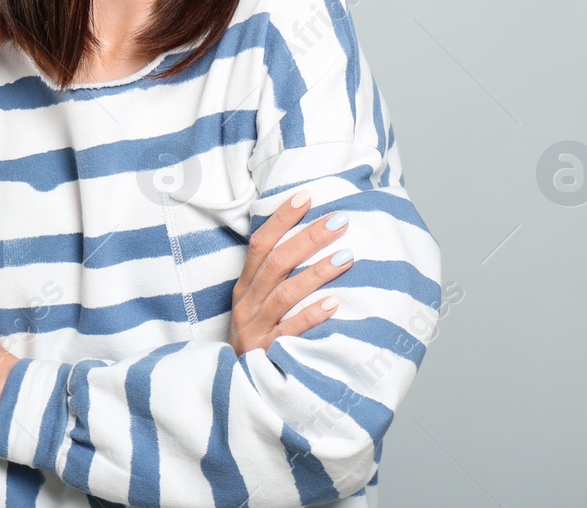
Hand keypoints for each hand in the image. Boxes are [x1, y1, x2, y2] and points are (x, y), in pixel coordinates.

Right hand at [229, 190, 353, 354]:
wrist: (240, 389)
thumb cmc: (258, 338)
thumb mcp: (257, 305)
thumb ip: (276, 277)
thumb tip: (310, 238)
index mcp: (244, 288)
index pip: (259, 245)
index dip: (280, 219)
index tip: (305, 196)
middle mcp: (247, 305)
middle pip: (276, 263)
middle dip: (308, 239)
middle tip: (339, 221)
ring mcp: (255, 330)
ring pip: (285, 294)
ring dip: (316, 273)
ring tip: (346, 257)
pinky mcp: (267, 354)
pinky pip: (290, 332)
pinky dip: (311, 315)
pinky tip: (334, 303)